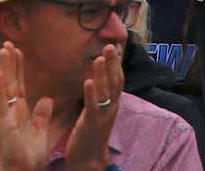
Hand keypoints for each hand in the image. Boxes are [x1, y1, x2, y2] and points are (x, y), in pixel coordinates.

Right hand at [0, 41, 52, 170]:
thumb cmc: (29, 157)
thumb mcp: (40, 132)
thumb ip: (42, 116)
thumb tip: (47, 100)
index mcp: (22, 112)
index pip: (21, 85)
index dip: (20, 68)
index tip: (19, 51)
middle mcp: (12, 110)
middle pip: (12, 81)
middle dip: (11, 62)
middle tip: (8, 42)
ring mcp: (7, 116)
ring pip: (6, 87)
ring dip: (5, 68)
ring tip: (4, 49)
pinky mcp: (5, 123)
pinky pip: (2, 103)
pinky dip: (0, 88)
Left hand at [66, 43, 123, 170]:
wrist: (90, 159)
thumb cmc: (92, 132)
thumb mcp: (99, 110)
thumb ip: (101, 95)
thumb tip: (99, 77)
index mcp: (113, 104)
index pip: (118, 80)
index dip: (117, 64)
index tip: (114, 47)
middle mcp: (111, 108)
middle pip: (114, 82)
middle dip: (112, 64)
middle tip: (110, 46)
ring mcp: (102, 116)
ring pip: (104, 92)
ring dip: (102, 75)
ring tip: (99, 58)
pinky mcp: (91, 124)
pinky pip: (92, 107)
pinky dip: (90, 93)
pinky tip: (87, 81)